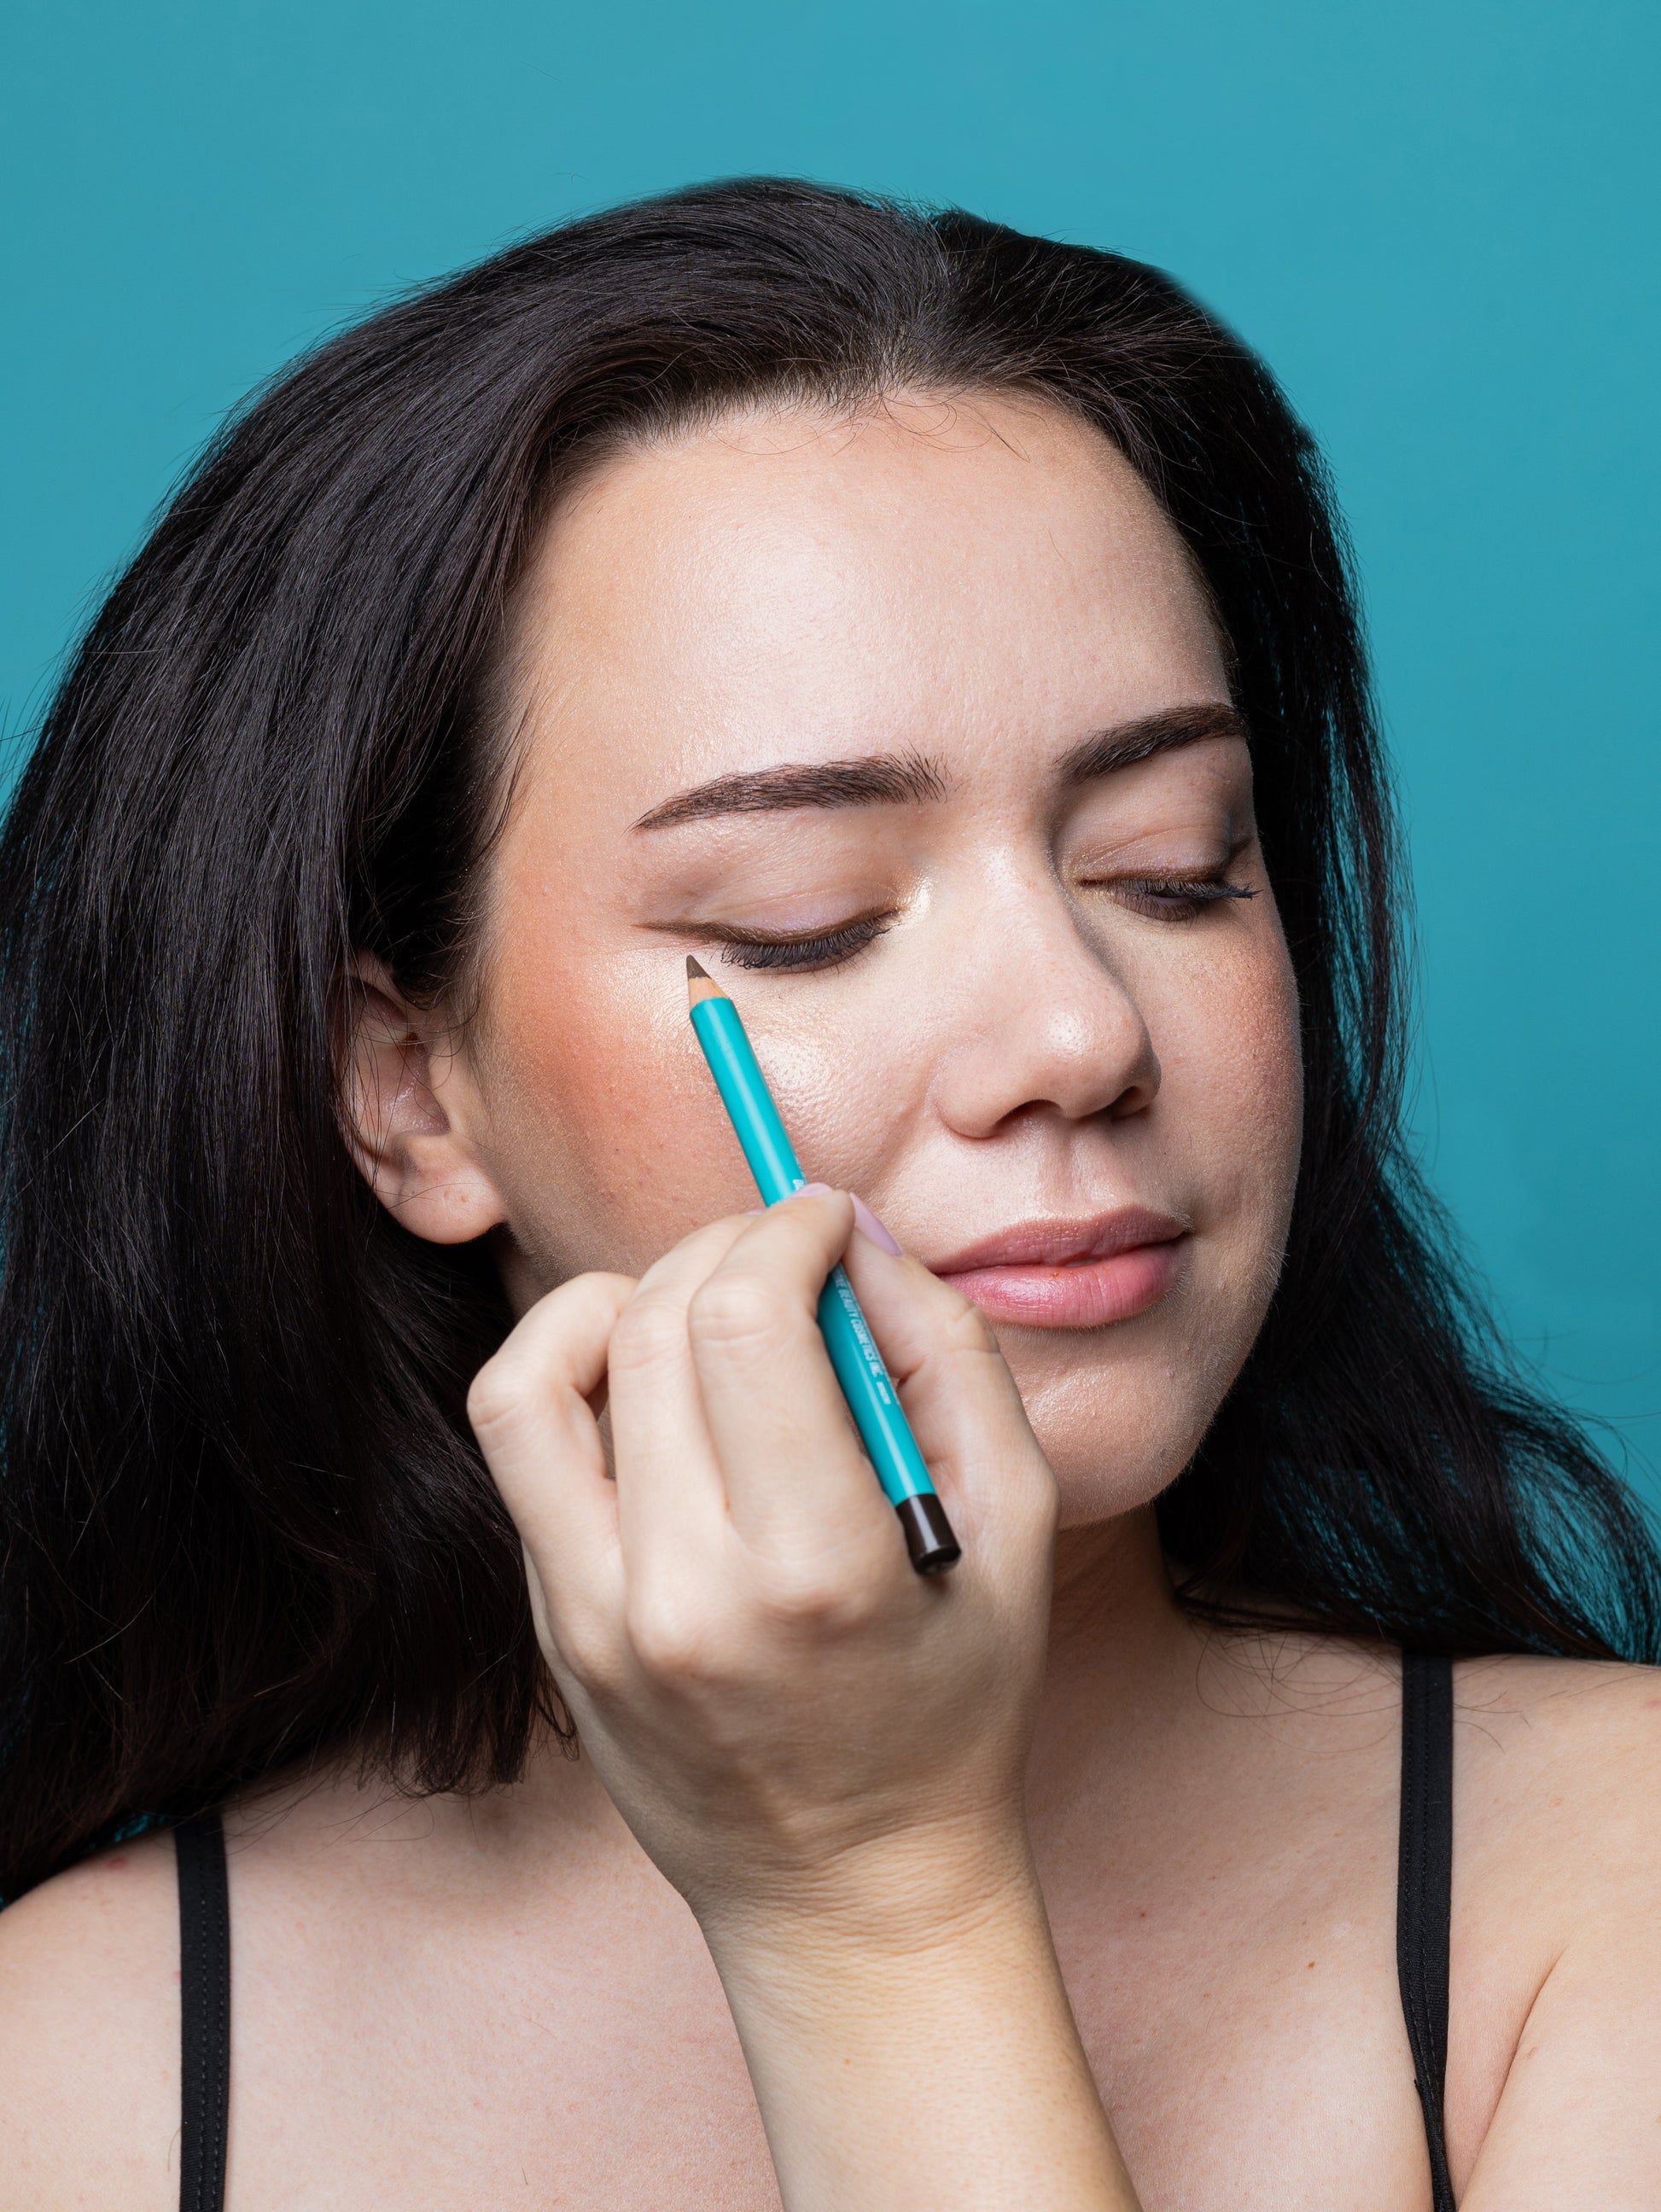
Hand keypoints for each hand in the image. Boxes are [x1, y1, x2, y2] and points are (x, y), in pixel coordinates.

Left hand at [467, 1188, 1057, 1946]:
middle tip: (781, 1254)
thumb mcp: (1019, 1531)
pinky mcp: (552, 1627)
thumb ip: (952, 1359)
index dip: (785, 1229)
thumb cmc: (955, 1705)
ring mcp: (596, 1616)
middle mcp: (684, 1592)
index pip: (746, 1319)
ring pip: (546, 1369)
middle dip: (723, 1246)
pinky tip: (645, 1381)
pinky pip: (522, 1446)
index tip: (824, 1219)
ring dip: (623, 1294)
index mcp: (817, 1568)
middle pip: (654, 1323)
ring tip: (695, 1307)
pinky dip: (572, 1372)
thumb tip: (861, 1243)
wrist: (848, 1891)